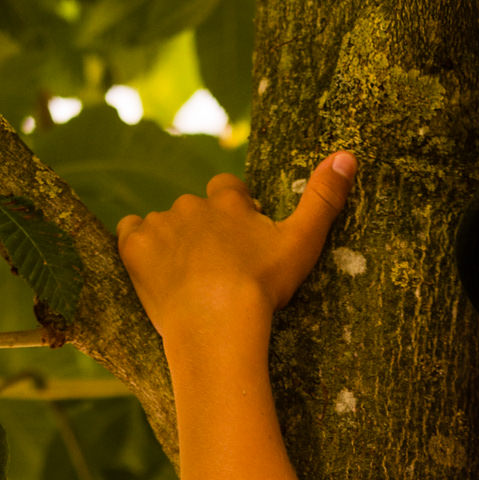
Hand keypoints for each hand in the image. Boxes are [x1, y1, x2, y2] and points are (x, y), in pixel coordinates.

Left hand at [116, 153, 355, 344]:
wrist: (217, 324)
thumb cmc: (263, 288)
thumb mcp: (302, 244)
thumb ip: (324, 199)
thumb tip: (348, 155)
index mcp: (228, 200)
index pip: (228, 189)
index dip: (235, 212)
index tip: (241, 240)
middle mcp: (191, 204)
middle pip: (194, 210)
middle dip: (202, 233)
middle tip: (215, 271)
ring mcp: (161, 225)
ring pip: (164, 225)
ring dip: (172, 243)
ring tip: (186, 281)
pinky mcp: (135, 247)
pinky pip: (130, 234)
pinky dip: (139, 248)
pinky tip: (154, 272)